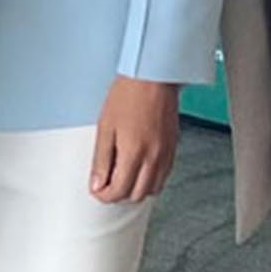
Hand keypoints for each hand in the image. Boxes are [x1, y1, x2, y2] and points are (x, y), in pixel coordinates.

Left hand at [90, 76, 180, 202]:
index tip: (97, 189)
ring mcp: (166, 154)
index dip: (104, 195)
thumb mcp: (105, 126)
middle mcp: (153, 157)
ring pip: (153, 189)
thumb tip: (97, 183)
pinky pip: (164, 176)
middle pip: (136, 195)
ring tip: (123, 177)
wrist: (153, 76)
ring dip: (136, 189)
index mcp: (134, 153)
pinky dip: (151, 180)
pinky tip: (141, 169)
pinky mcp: (173, 147)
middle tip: (108, 183)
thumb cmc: (129, 93)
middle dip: (119, 194)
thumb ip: (101, 159)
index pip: (118, 191)